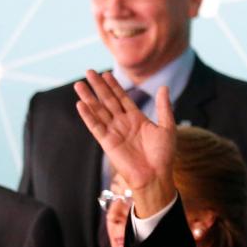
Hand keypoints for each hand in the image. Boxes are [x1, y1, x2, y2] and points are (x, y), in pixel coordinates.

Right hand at [73, 70, 176, 214]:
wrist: (156, 175)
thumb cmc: (163, 154)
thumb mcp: (167, 127)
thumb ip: (164, 107)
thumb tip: (164, 87)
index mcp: (137, 119)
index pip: (122, 98)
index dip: (114, 86)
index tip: (105, 73)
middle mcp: (123, 123)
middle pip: (107, 101)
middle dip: (98, 86)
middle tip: (88, 71)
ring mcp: (114, 132)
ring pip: (98, 111)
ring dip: (88, 98)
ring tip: (79, 84)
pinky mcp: (107, 142)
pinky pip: (95, 126)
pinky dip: (88, 115)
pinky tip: (81, 104)